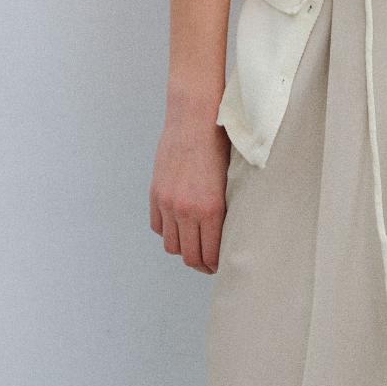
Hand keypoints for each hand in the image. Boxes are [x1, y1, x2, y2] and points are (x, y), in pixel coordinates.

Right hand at [151, 110, 233, 272]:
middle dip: (200, 264)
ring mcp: (169, 203)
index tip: (220, 265)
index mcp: (211, 209)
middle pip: (189, 256)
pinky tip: (178, 226)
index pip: (210, 254)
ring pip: (172, 245)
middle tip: (208, 262)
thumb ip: (224, 209)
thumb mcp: (230, 180)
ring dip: (183, 249)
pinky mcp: (156, 194)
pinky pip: (158, 227)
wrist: (194, 119)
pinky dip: (167, 231)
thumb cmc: (219, 144)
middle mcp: (187, 211)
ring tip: (193, 245)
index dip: (215, 265)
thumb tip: (225, 233)